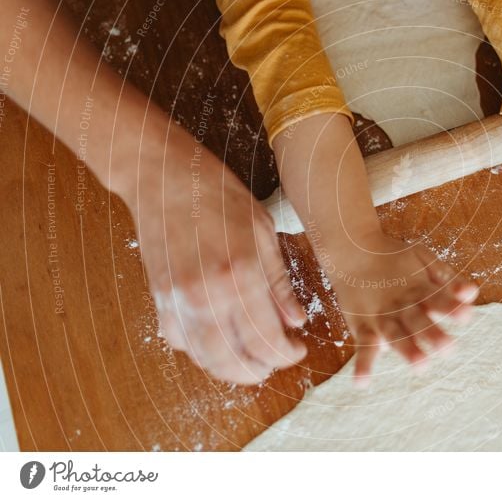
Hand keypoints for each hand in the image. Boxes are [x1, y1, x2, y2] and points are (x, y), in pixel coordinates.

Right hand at [117, 128, 307, 383]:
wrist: (160, 177)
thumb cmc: (217, 194)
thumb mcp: (262, 230)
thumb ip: (279, 281)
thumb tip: (296, 320)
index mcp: (240, 274)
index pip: (268, 339)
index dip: (287, 354)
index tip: (298, 350)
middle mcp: (207, 295)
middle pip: (237, 360)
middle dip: (263, 368)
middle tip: (278, 359)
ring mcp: (178, 301)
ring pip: (207, 359)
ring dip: (233, 369)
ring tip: (253, 361)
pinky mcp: (159, 299)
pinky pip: (181, 342)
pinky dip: (202, 352)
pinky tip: (220, 342)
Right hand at [324, 232, 477, 385]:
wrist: (351, 250)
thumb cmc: (393, 257)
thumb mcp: (423, 258)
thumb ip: (447, 277)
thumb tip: (472, 293)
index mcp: (419, 288)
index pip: (438, 298)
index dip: (451, 306)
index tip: (467, 315)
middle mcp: (401, 304)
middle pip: (418, 320)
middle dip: (433, 334)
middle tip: (449, 349)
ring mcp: (381, 316)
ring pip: (394, 335)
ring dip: (407, 350)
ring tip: (421, 366)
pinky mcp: (362, 326)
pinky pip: (363, 347)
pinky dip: (362, 365)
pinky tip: (362, 384)